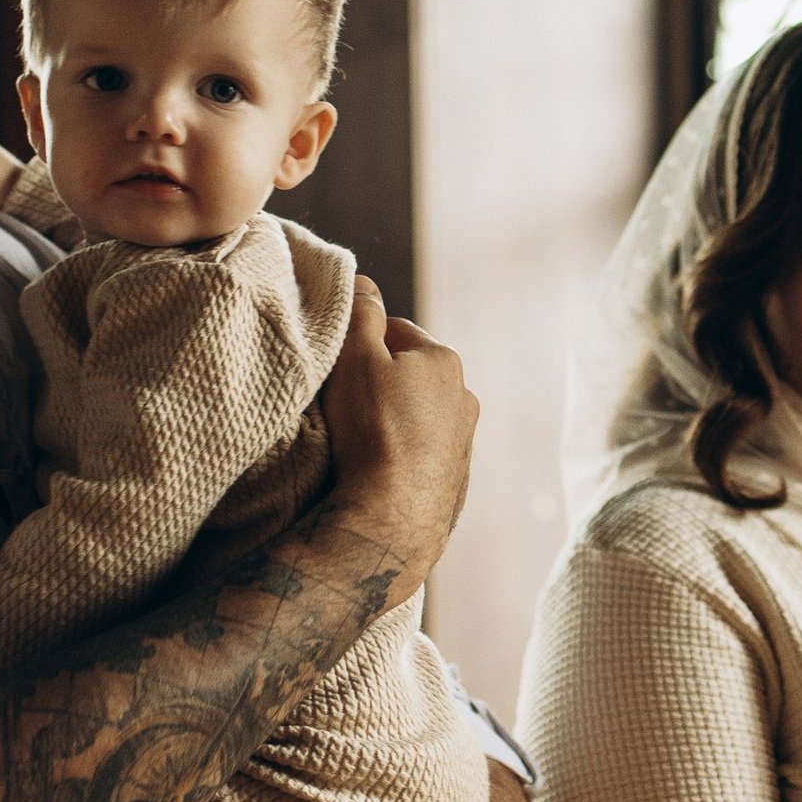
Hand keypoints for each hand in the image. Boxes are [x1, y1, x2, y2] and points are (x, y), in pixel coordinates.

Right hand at [317, 278, 476, 592]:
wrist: (391, 520)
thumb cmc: (372, 431)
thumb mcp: (355, 358)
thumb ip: (359, 312)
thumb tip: (364, 282)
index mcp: (444, 361)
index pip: (396, 332)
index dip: (361, 343)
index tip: (337, 365)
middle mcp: (465, 400)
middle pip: (409, 376)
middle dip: (379, 384)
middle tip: (342, 404)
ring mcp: (463, 445)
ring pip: (417, 418)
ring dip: (391, 422)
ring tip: (356, 442)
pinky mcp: (454, 485)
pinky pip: (420, 457)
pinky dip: (399, 457)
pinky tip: (373, 471)